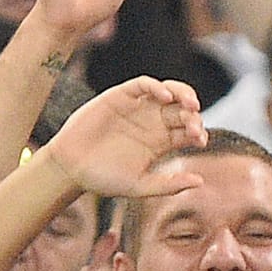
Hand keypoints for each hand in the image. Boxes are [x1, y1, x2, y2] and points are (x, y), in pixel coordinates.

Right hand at [45, 76, 207, 196]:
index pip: (189, 131)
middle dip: (193, 116)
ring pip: (169, 92)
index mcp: (162, 142)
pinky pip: (142, 85)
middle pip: (183, 110)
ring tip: (191, 104)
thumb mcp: (140, 186)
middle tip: (194, 125)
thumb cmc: (104, 179)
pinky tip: (164, 97)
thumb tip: (200, 182)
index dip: (198, 132)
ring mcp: (138, 108)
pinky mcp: (120, 97)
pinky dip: (155, 86)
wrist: (71, 169)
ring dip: (183, 93)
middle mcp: (154, 122)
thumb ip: (169, 184)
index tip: (200, 140)